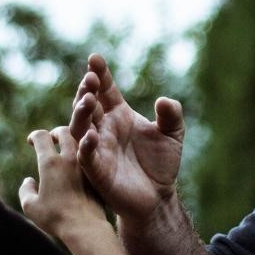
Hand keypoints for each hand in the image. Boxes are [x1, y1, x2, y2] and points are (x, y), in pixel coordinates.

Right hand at [19, 126, 106, 236]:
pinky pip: (89, 156)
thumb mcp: (31, 206)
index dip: (34, 136)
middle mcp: (69, 158)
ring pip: (79, 141)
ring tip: (64, 151)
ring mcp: (85, 165)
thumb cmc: (54, 218)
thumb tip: (29, 181)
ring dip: (71, 141)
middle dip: (55, 133)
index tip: (31, 142)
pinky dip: (82, 155)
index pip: (41, 136)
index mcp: (50, 163)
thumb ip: (26, 190)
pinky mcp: (95, 174)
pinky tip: (77, 166)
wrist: (85, 227)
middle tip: (50, 140)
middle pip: (63, 132)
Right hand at [71, 53, 183, 223]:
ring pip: (81, 127)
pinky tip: (91, 136)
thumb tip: (164, 101)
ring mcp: (97, 148)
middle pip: (89, 104)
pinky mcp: (97, 170)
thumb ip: (172, 115)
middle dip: (87, 90)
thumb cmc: (161, 162)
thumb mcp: (173, 134)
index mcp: (118, 114)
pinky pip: (86, 156)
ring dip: (82, 113)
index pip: (106, 89)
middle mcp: (104, 127)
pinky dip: (87, 146)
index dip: (100, 74)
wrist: (158, 196)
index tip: (95, 58)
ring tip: (88, 100)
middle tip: (90, 78)